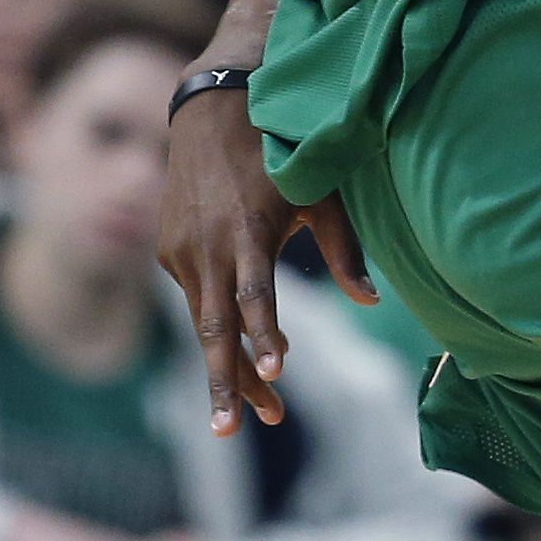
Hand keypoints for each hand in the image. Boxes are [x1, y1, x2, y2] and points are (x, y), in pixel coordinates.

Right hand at [159, 88, 374, 434]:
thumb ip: (344, 249)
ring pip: (204, 322)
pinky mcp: (168, 250)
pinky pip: (196, 297)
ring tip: (256, 412)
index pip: (255, 297)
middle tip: (232, 432)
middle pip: (214, 329)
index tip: (274, 374)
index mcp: (247, 233)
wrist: (212, 107)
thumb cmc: (280, 151)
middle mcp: (207, 247)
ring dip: (226, 367)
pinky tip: (242, 346)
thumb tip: (372, 301)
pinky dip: (218, 326)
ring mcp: (181, 251)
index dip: (264, 337)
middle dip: (225, 384)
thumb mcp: (319, 194)